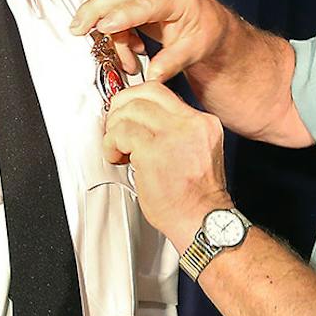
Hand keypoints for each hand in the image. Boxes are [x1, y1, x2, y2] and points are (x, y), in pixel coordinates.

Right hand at [71, 0, 231, 80]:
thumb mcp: (194, 50)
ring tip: (128, 62)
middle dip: (94, 11)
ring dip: (112, 35)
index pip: (144, 5)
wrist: (208, 22)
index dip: (122, 16)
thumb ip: (172, 62)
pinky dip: (117, 33)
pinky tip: (133, 49)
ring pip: (112, 3)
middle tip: (77, 29)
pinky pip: (115, 11)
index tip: (103, 27)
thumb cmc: (204, 32)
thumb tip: (153, 76)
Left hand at [101, 83, 231, 242]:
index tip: (127, 114)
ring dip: (114, 127)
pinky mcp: (154, 151)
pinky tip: (116, 156)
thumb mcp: (195, 153)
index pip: (163, 93)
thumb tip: (142, 121)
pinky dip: (111, 143)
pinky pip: (122, 132)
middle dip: (122, 107)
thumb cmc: (194, 199)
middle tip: (116, 127)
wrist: (203, 223)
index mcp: (203, 123)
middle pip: (146, 92)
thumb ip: (175, 132)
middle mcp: (192, 124)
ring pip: (131, 109)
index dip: (137, 101)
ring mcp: (174, 136)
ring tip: (118, 147)